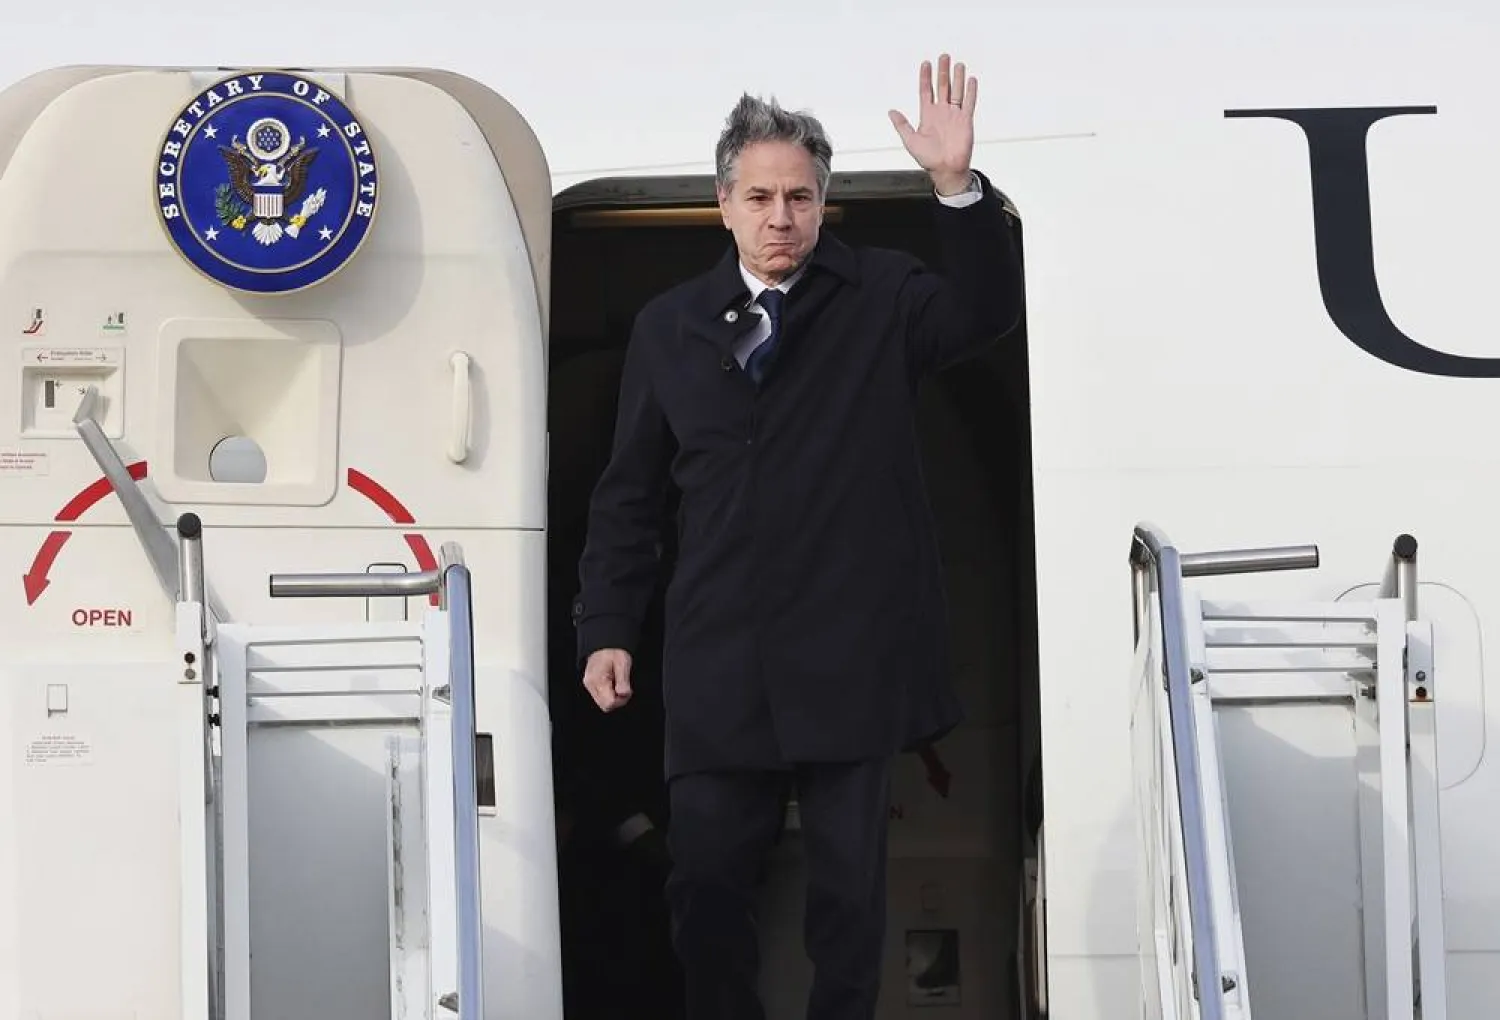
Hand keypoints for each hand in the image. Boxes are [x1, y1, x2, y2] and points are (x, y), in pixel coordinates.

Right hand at [583, 648, 631, 711]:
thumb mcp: (623, 663)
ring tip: (618, 684)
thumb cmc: (613, 651)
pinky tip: (613, 684)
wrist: (604, 643)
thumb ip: (623, 681)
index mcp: (598, 680)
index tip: (627, 690)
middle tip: (624, 688)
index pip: (609, 703)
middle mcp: (591, 685)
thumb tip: (624, 695)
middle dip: (618, 700)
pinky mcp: (591, 684)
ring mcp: (589, 685)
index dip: (621, 700)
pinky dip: (609, 693)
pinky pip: (601, 696)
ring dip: (613, 697)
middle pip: (605, 706)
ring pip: (603, 703)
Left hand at [889, 53, 976, 195]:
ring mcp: (954, 115)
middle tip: (943, 56)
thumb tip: (891, 112)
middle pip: (942, 86)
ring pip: (956, 91)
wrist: (946, 170)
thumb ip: (902, 125)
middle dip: (942, 71)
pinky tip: (971, 80)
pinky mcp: (965, 120)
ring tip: (957, 64)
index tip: (926, 64)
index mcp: (928, 115)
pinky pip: (969, 103)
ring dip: (957, 77)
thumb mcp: (910, 141)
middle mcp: (941, 112)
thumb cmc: (929, 159)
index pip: (926, 91)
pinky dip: (970, 91)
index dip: (925, 77)